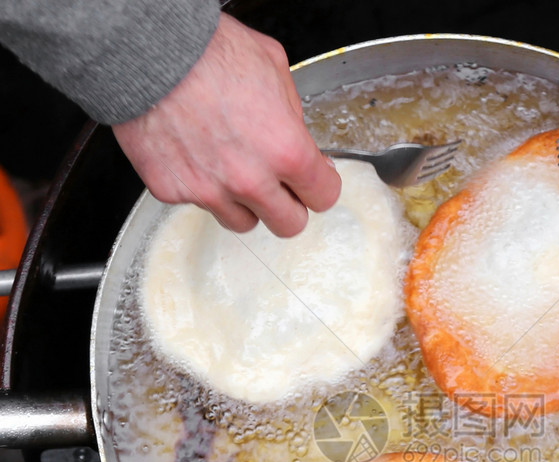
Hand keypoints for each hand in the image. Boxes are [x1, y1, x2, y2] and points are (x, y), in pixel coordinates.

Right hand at [112, 13, 340, 236]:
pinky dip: (201, 186)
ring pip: (244, 222)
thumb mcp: (272, 66)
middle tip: (280, 187)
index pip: (323, 197)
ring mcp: (210, 191)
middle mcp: (250, 179)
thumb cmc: (204, 50)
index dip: (320, 186)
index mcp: (286, 150)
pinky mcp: (173, 192)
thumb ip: (292, 113)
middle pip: (289, 225)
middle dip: (289, 206)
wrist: (142, 48)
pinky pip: (198, 204)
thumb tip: (297, 135)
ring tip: (233, 169)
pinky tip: (197, 156)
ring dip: (245, 203)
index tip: (313, 181)